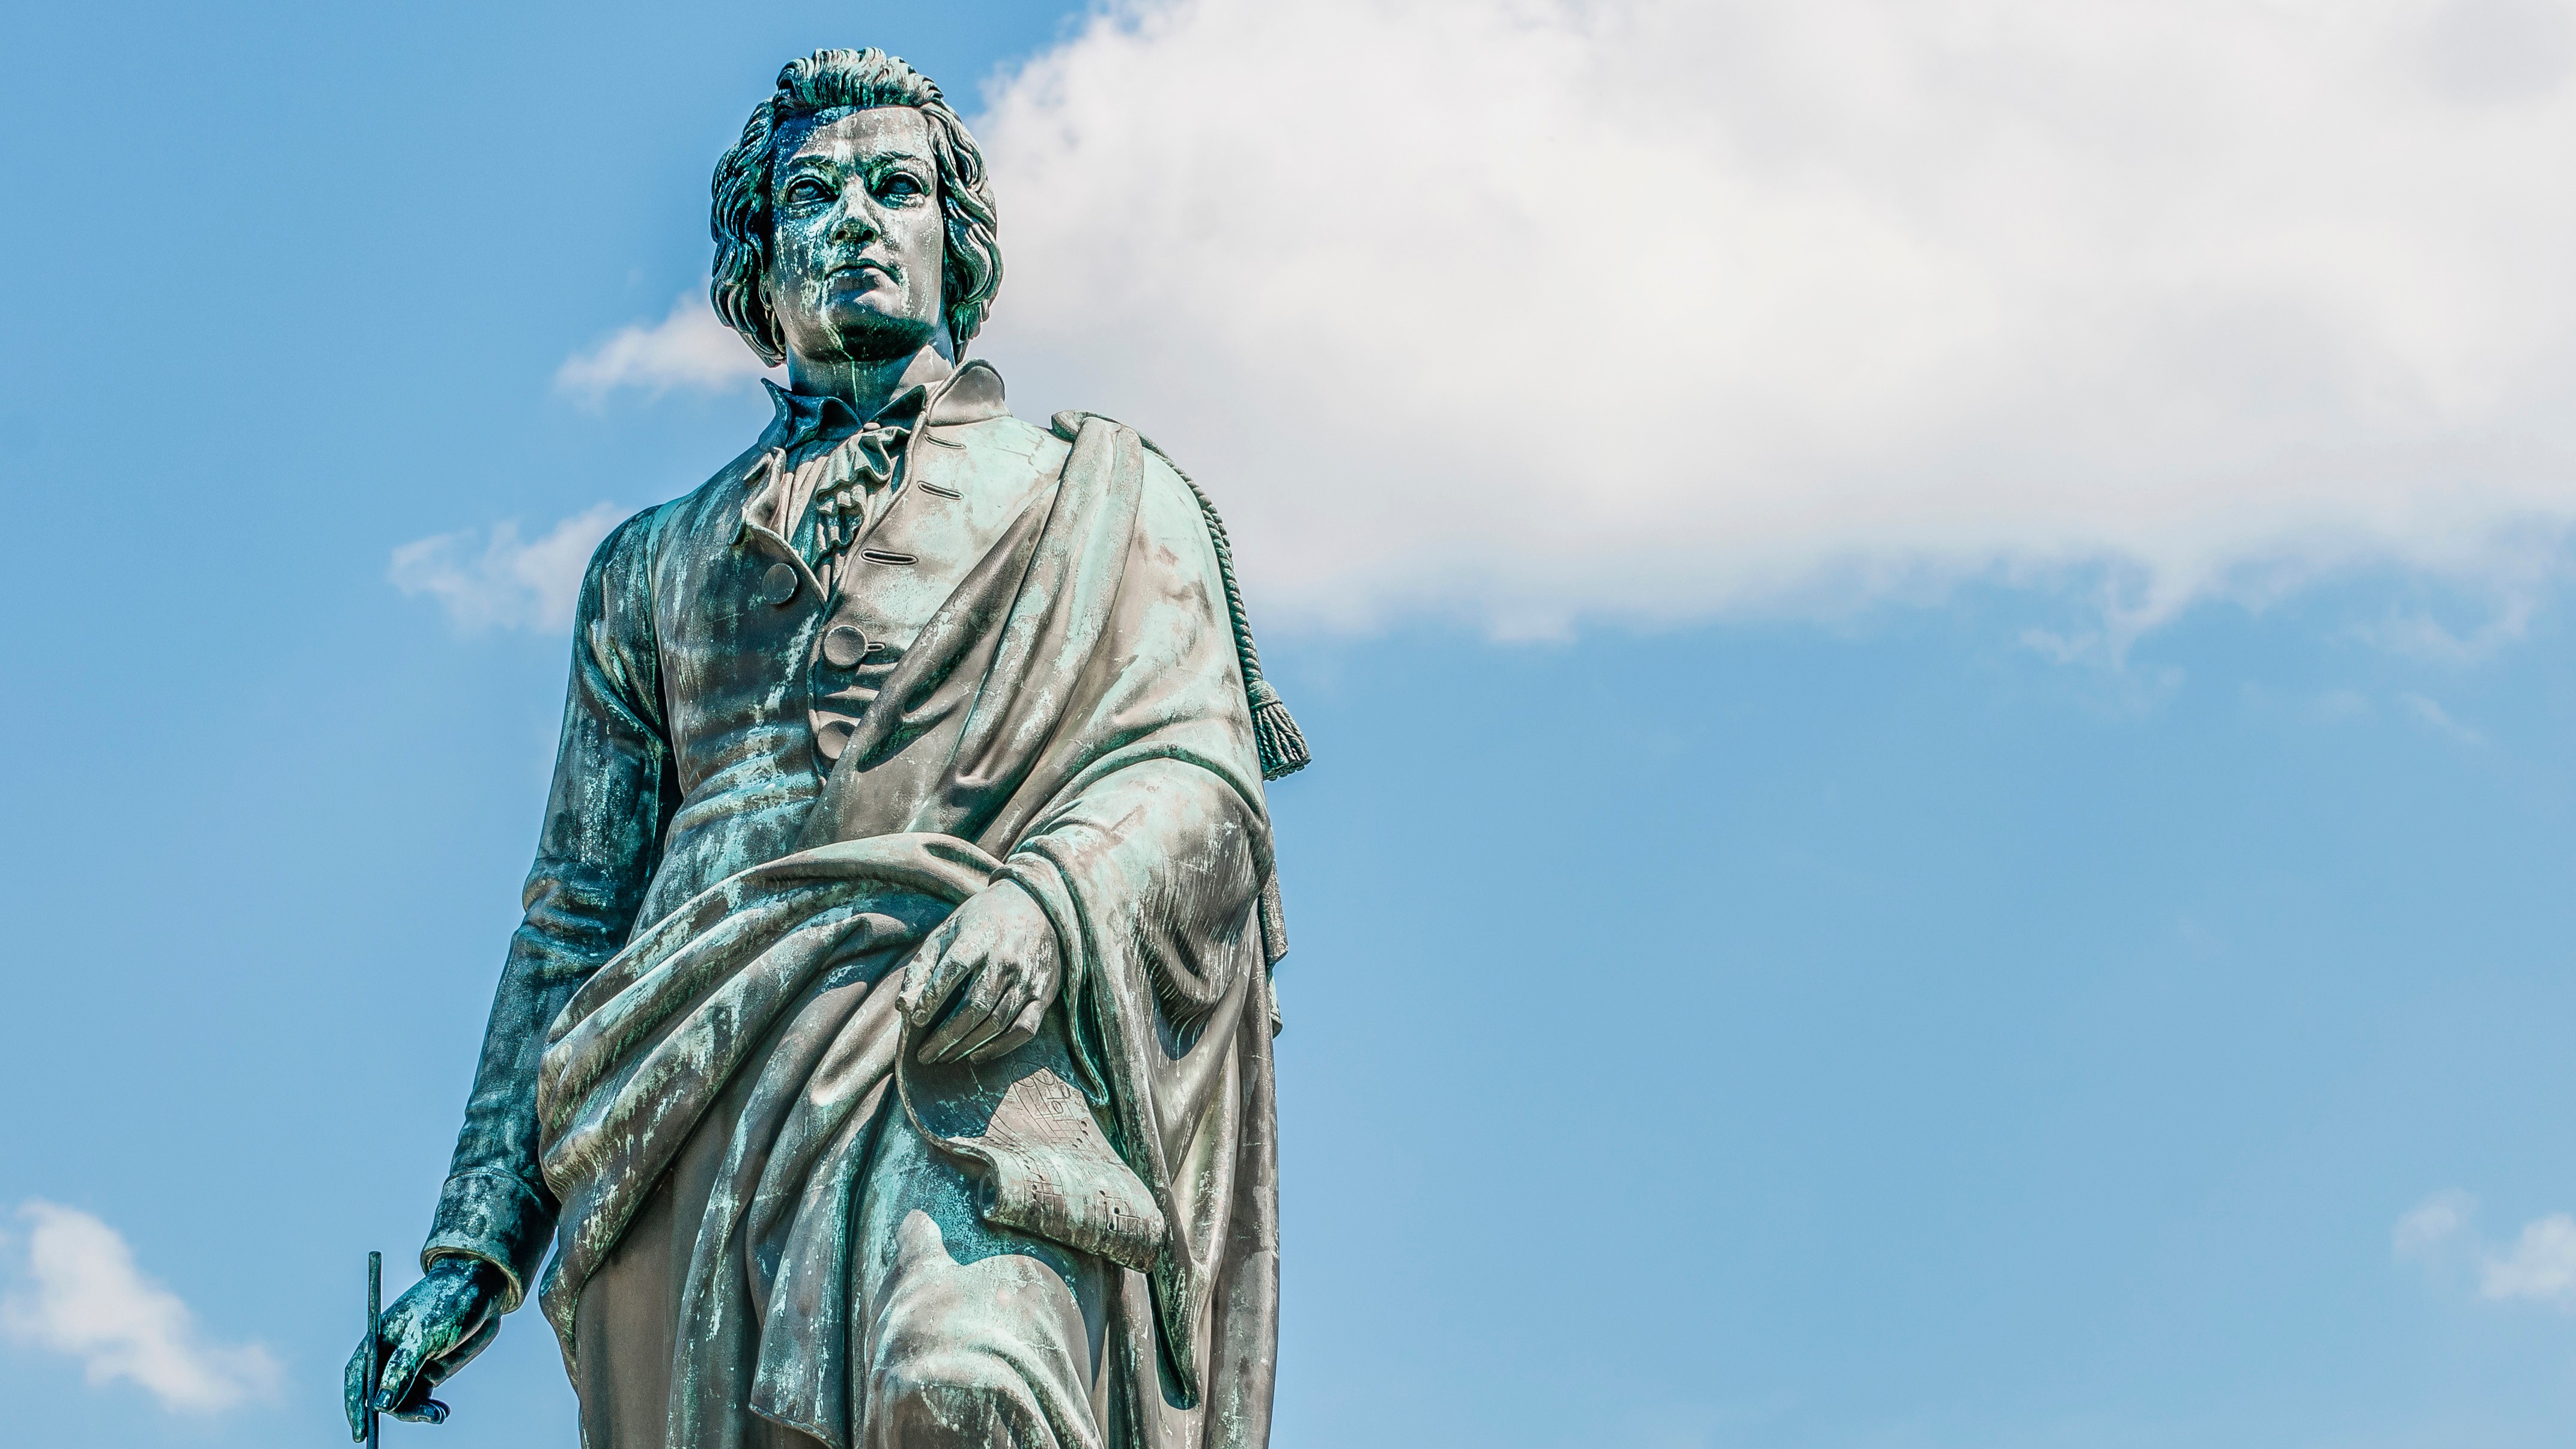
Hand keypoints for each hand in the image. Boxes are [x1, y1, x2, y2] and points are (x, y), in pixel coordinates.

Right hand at [342, 1256, 502, 1438]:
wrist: (482, 1289)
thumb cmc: (447, 1303)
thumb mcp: (423, 1336)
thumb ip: (401, 1370)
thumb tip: (380, 1404)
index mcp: (379, 1340)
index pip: (358, 1377)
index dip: (355, 1404)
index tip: (360, 1431)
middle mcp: (391, 1355)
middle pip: (380, 1393)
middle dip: (394, 1410)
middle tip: (419, 1416)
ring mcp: (411, 1364)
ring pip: (401, 1400)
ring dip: (416, 1412)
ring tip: (438, 1414)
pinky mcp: (430, 1371)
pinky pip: (421, 1398)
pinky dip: (428, 1409)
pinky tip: (441, 1412)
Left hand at [900, 881, 1060, 1063]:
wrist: (1035, 906)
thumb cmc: (980, 922)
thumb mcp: (947, 931)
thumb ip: (922, 966)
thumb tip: (904, 1007)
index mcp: (980, 936)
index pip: (953, 970)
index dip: (932, 998)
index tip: (915, 1021)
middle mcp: (1007, 958)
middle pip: (975, 1005)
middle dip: (946, 1035)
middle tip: (924, 1055)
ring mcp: (1028, 977)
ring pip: (997, 1022)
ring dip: (967, 1046)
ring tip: (944, 1057)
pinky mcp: (1043, 993)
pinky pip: (1024, 1029)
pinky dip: (999, 1047)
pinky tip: (977, 1055)